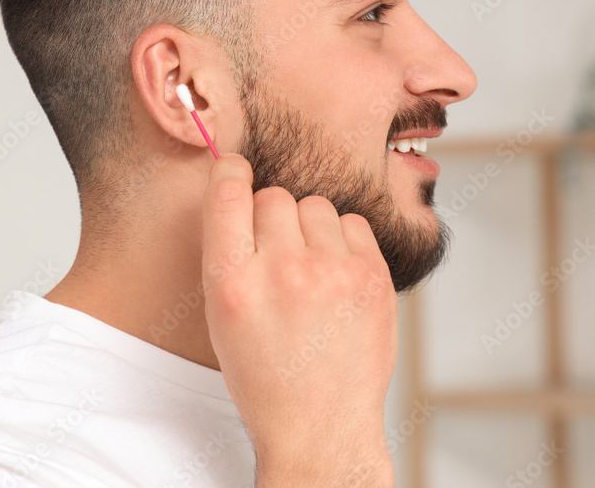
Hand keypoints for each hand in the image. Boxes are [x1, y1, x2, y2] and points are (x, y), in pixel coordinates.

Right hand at [202, 153, 396, 486]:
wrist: (320, 424)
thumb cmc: (265, 374)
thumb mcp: (221, 317)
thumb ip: (228, 253)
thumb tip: (238, 185)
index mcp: (233, 283)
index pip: (228, 192)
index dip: (231, 172)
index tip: (235, 169)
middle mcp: (282, 272)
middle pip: (274, 196)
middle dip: (272, 218)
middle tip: (277, 256)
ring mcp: (333, 273)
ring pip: (315, 205)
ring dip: (310, 229)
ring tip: (310, 272)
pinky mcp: (373, 277)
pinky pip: (353, 222)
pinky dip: (344, 242)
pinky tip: (337, 278)